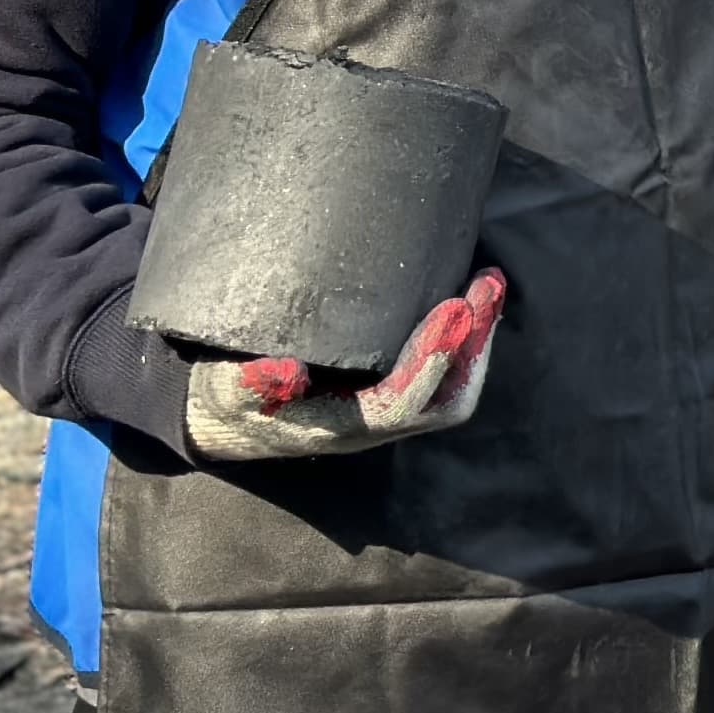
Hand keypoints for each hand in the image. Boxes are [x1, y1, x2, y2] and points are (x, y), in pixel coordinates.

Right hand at [183, 269, 504, 462]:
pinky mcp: (392, 390)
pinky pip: (445, 375)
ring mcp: (388, 411)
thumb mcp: (224, 392)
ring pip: (452, 389)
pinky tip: (469, 295)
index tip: (453, 308)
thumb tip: (283, 371)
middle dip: (472, 344)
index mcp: (340, 429)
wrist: (227, 419)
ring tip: (490, 283)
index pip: (403, 404)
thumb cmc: (227, 403)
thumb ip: (248, 385)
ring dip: (477, 338)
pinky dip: (464, 337)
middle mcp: (374, 426)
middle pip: (444, 400)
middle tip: (486, 284)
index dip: (432, 360)